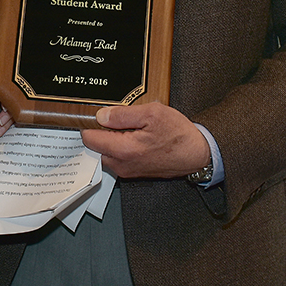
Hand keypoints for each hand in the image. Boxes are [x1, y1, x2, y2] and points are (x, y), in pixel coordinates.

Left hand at [81, 102, 210, 178]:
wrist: (197, 153)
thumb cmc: (178, 134)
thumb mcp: (152, 113)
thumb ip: (123, 114)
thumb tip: (101, 115)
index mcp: (124, 150)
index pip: (89, 139)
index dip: (88, 124)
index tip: (91, 115)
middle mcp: (123, 165)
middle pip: (95, 148)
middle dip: (99, 133)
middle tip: (112, 119)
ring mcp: (129, 170)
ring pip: (106, 153)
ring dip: (110, 140)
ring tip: (126, 126)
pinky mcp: (135, 171)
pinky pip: (118, 158)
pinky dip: (119, 147)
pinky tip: (134, 136)